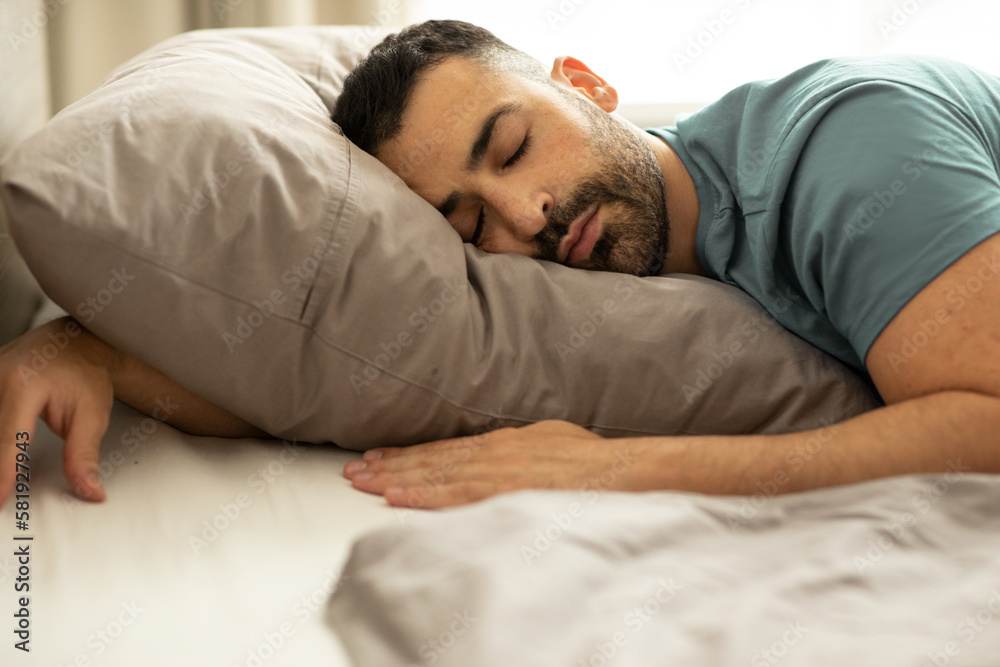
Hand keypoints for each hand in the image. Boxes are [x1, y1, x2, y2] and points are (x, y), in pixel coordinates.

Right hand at [0, 317, 120, 508]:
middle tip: (3, 495)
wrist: (80, 342)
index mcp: (23, 385)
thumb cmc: (87, 375)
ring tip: (4, 480)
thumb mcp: (93, 416)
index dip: (2, 475)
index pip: (6, 441)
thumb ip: (84, 455)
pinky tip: (4, 458)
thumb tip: (89, 491)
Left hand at [343, 420, 643, 508]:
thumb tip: (510, 455)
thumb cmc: (597, 463)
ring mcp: (498, 469)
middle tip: (354, 470)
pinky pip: (455, 494)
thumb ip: (525, 451)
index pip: (447, 449)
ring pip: (436, 473)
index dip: (411, 455)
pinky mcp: (505, 489)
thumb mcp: (555, 443)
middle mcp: (495, 450)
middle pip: (433, 458)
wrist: (625, 470)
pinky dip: (422, 494)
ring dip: (396, 477)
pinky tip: (396, 495)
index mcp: (506, 441)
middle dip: (391, 465)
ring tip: (362, 480)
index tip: (381, 459)